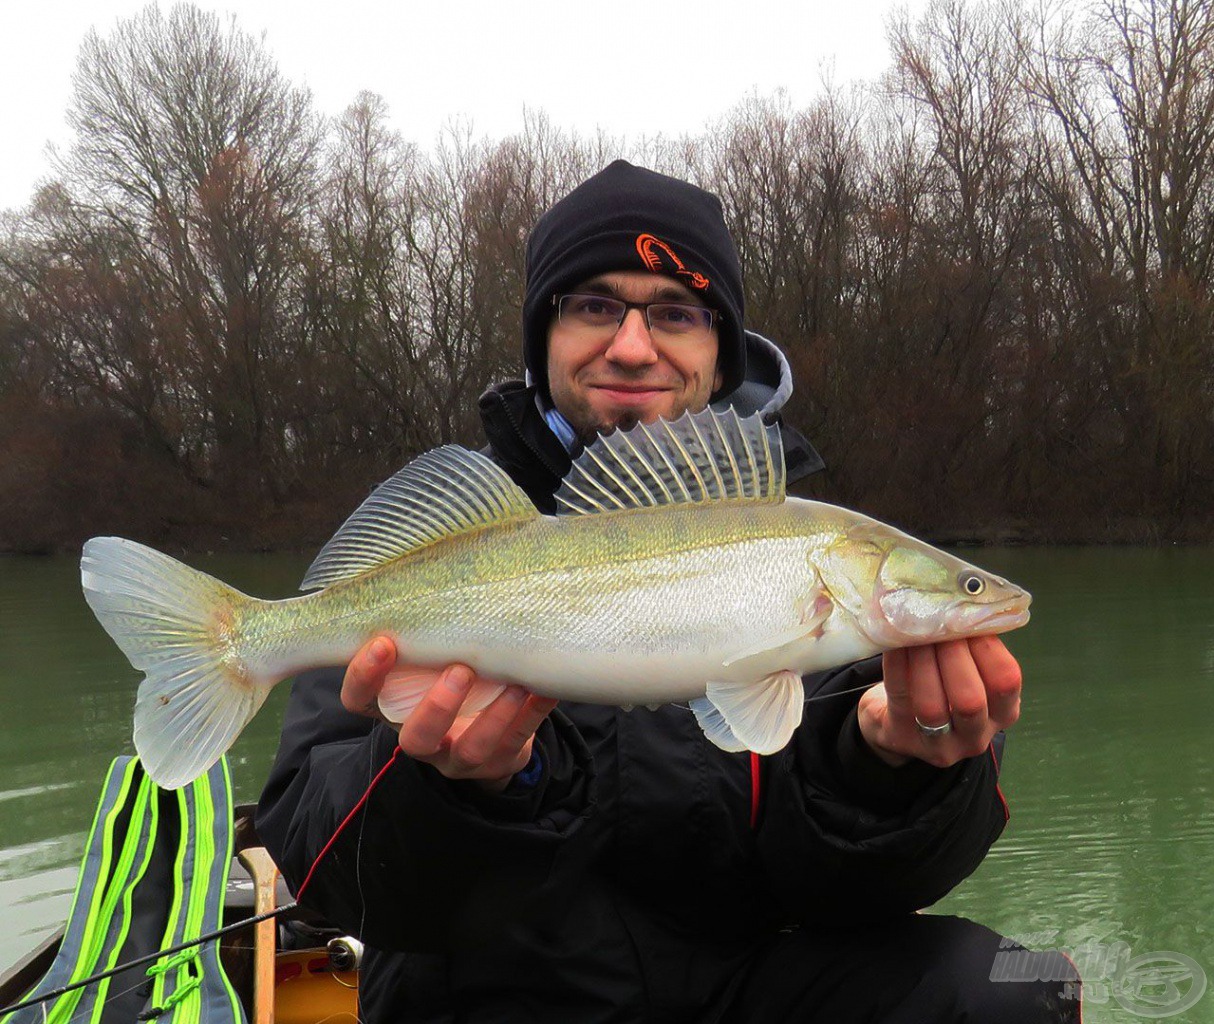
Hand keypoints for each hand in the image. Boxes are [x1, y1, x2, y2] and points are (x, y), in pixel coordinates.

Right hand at [341, 637, 557, 792]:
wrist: (487, 733)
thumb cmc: (448, 677)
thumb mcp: (425, 660)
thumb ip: (422, 634)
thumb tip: (428, 568)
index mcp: (394, 710)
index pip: (360, 702)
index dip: (364, 677)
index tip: (383, 642)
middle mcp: (424, 739)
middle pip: (416, 738)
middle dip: (437, 707)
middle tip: (459, 670)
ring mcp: (461, 757)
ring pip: (471, 749)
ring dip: (493, 715)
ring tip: (514, 684)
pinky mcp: (500, 760)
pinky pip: (518, 742)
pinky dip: (532, 714)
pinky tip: (545, 690)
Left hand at [857, 636, 1021, 768]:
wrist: (899, 722)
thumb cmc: (942, 684)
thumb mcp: (968, 671)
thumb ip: (973, 647)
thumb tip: (963, 600)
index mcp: (1003, 712)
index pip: (1006, 681)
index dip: (987, 648)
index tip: (967, 620)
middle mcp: (976, 734)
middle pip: (970, 700)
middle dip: (953, 656)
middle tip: (938, 626)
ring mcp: (939, 743)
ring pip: (932, 706)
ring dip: (922, 662)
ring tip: (915, 632)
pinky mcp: (903, 737)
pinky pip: (899, 698)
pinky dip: (897, 666)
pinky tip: (895, 643)